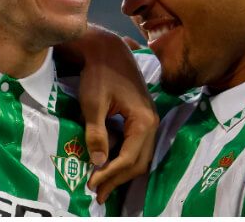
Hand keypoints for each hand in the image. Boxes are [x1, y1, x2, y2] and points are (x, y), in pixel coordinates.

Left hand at [58, 25, 156, 202]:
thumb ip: (97, 133)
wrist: (106, 50)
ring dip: (121, 172)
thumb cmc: (98, 74)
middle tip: (97, 194)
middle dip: (118, 180)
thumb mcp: (93, 103)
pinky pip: (136, 146)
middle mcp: (152, 123)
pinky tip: (107, 165)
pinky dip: (122, 159)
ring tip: (102, 186)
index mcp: (144, 120)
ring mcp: (149, 121)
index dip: (110, 174)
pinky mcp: (141, 118)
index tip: (92, 184)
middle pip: (139, 162)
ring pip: (139, 156)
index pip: (130, 157)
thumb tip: (99, 162)